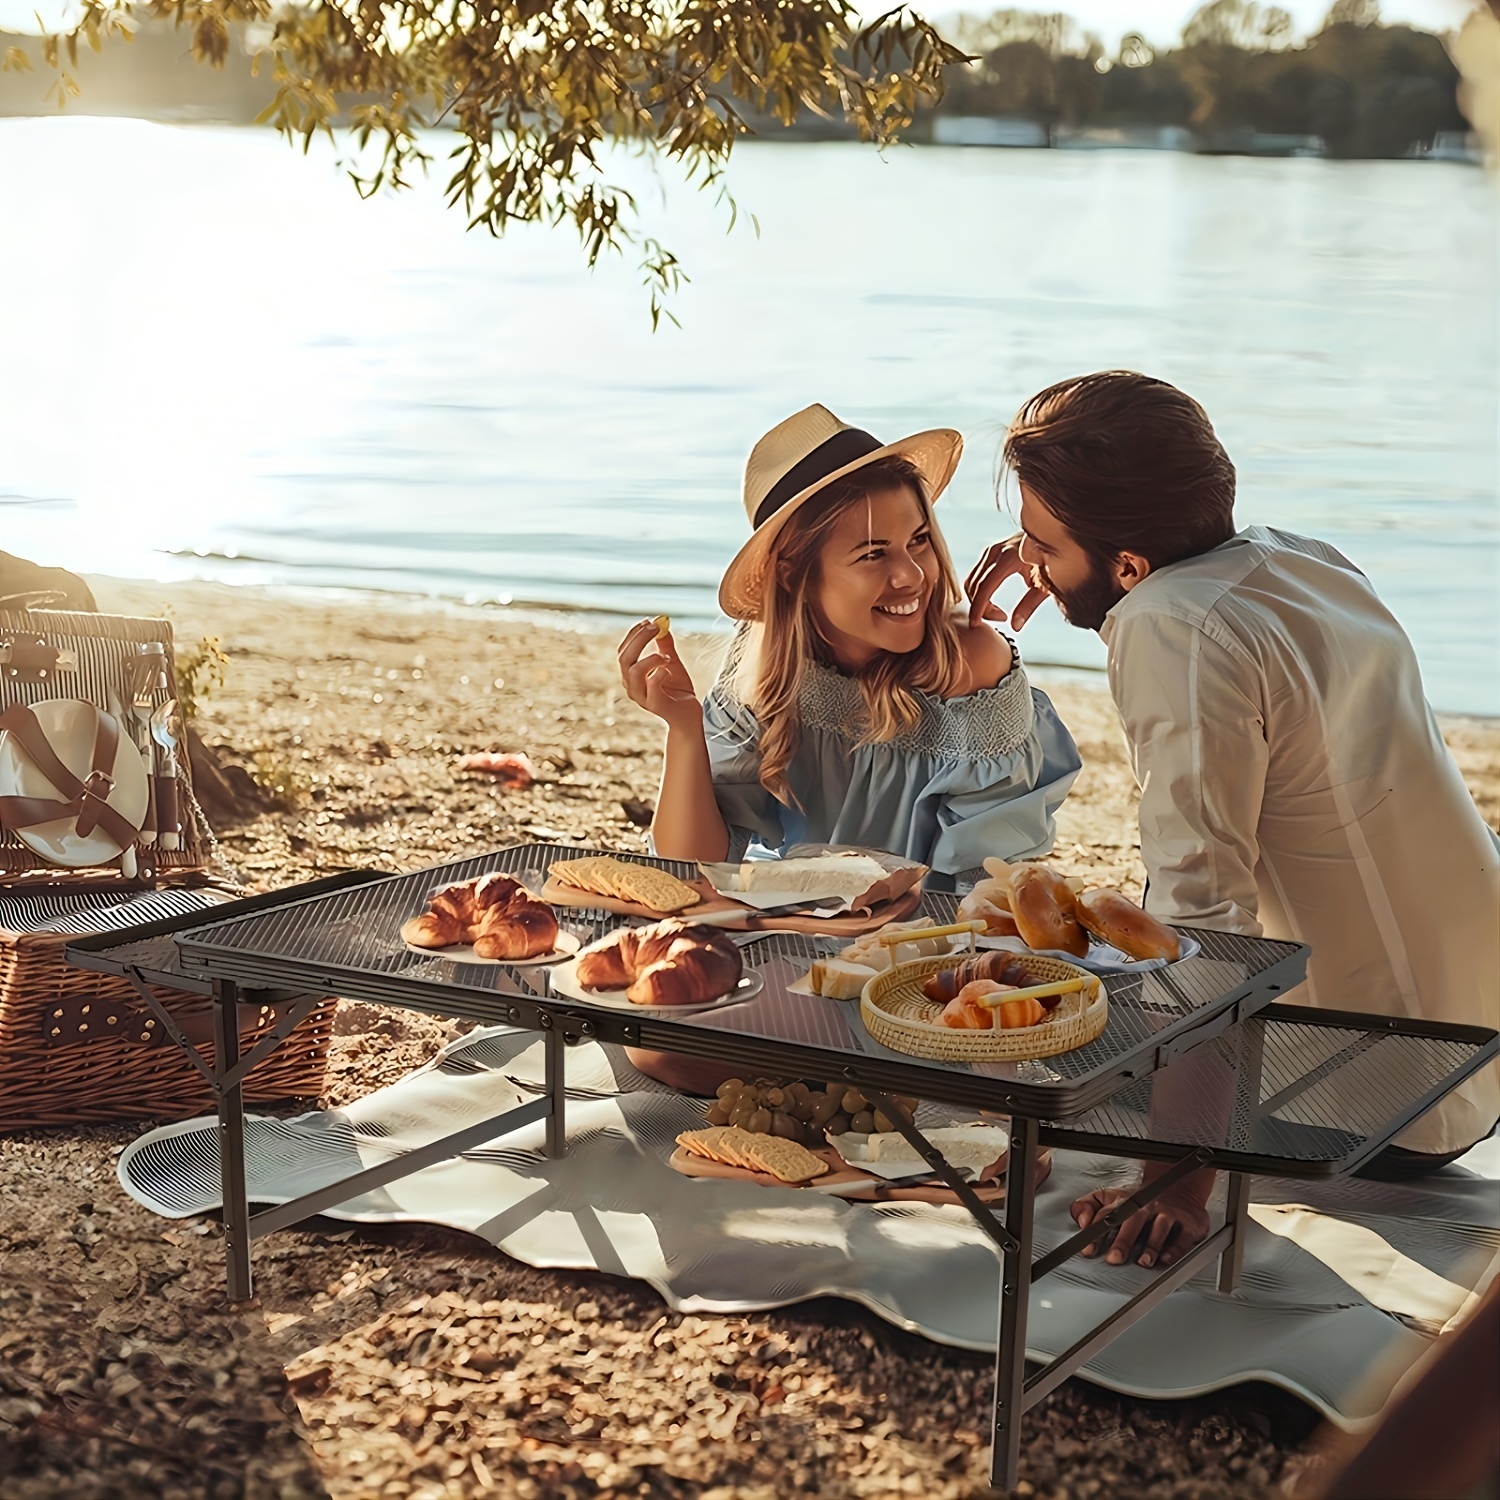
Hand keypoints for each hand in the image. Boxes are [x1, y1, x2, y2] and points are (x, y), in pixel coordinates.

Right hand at [618, 619, 700, 732]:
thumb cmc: (678, 690)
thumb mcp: (673, 663)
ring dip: (649, 657)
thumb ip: (666, 645)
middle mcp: (632, 685)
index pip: (624, 651)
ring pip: (633, 672)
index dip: (633, 634)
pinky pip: (652, 685)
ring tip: (667, 655)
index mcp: (632, 674)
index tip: (648, 622)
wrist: (689, 715)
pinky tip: (669, 669)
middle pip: (625, 658)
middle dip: (639, 639)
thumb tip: (663, 624)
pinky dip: (659, 673)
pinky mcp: (655, 705)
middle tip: (656, 628)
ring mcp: (642, 697)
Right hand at [965, 533, 1048, 631]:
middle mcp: (996, 551)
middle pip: (976, 585)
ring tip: (998, 612)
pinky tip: (992, 601)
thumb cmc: (1053, 559)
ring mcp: (991, 550)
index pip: (985, 587)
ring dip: (979, 600)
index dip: (978, 607)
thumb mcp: (1045, 584)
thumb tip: (1015, 625)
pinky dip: (979, 591)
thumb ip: (1029, 605)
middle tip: (1000, 619)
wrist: (1055, 536)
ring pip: (973, 581)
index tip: (976, 623)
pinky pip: (976, 575)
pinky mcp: (990, 553)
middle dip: (981, 607)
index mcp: (1010, 557)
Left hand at [1070, 1171, 1212, 1268]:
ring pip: (1160, 1227)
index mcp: (1125, 1202)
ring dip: (1151, 1246)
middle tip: (1115, 1258)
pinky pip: (1183, 1237)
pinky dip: (1175, 1249)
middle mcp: (1146, 1206)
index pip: (1107, 1215)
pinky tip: (1166, 1259)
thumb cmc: (1139, 1202)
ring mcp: (1168, 1214)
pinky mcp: (1189, 1224)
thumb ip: (1088, 1207)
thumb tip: (1081, 1220)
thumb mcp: (1109, 1198)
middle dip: (1123, 1240)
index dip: (1096, 1233)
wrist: (1178, 1188)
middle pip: (1133, 1220)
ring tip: (1143, 1262)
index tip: (1088, 1250)